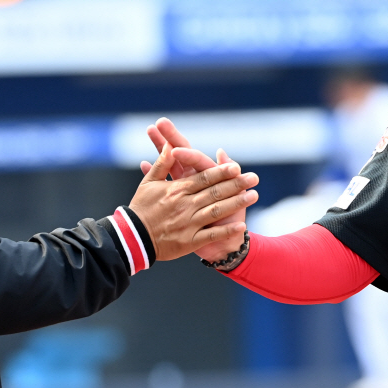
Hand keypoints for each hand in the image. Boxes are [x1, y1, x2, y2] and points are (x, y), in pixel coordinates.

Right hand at [129, 141, 258, 260]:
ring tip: (253, 196)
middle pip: (215, 192)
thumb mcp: (149, 183)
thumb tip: (170, 145)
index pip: (203, 178)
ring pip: (216, 211)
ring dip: (236, 203)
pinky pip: (211, 235)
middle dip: (236, 184)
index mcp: (177, 190)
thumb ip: (162, 164)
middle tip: (254, 178)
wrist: (133, 239)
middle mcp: (185, 205)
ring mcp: (188, 224)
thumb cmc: (141, 209)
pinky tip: (242, 226)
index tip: (236, 167)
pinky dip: (227, 230)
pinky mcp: (189, 241)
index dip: (221, 172)